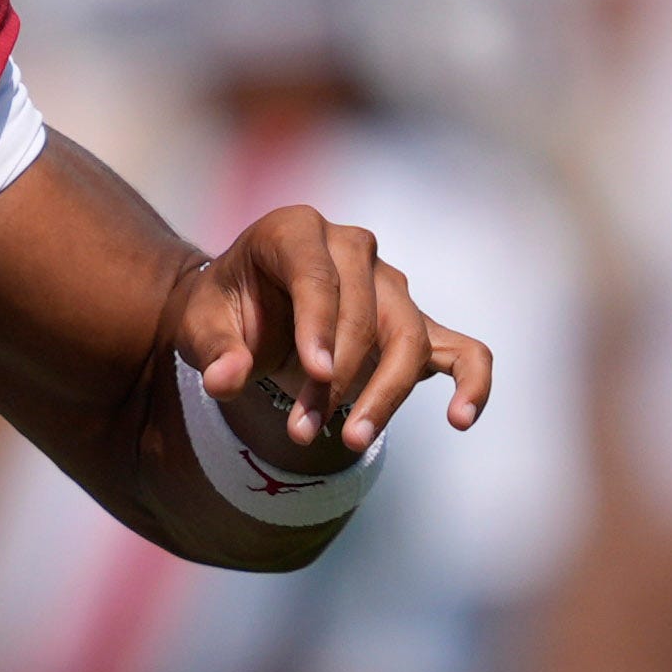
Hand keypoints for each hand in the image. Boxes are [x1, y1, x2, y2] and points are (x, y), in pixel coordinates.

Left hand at [169, 202, 491, 457]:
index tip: (316, 374)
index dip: (320, 324)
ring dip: (382, 394)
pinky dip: (471, 382)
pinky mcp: (415, 324)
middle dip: (338, 377)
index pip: (318, 273)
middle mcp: (352, 247)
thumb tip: (224, 381)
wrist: (243, 312)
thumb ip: (213, 351)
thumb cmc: (222, 311)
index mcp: (295, 231)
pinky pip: (464, 350)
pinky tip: (461, 419)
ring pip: (407, 337)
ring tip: (349, 441)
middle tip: (302, 429)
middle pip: (365, 312)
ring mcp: (389, 284)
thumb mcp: (199, 326)